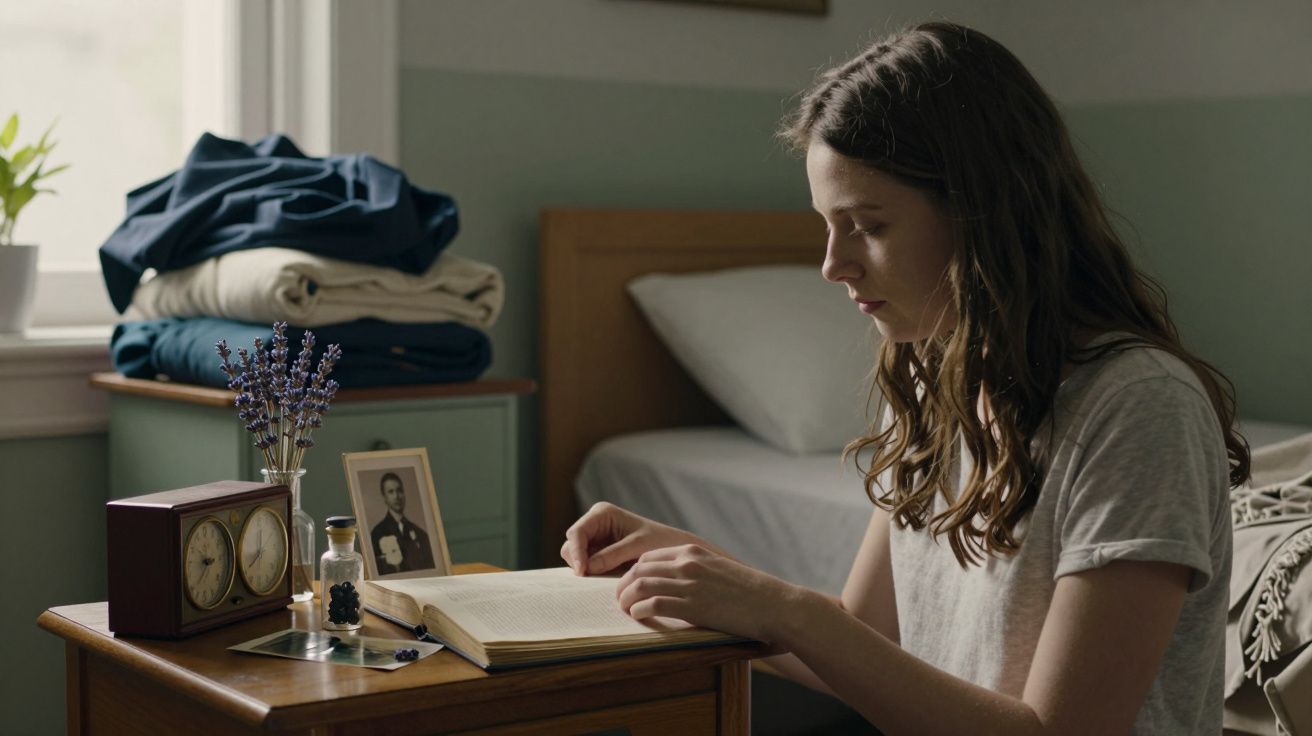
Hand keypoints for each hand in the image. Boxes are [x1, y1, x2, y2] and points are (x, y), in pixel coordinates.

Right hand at [561, 502, 701, 575]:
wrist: (674, 550)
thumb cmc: (660, 542)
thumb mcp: (637, 547)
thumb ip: (611, 555)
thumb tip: (586, 568)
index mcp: (602, 513)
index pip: (577, 533)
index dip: (577, 552)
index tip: (583, 572)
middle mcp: (594, 524)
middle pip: (571, 545)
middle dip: (580, 562)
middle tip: (596, 578)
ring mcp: (594, 540)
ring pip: (575, 558)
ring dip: (586, 569)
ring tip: (609, 575)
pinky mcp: (598, 554)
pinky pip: (585, 566)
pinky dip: (592, 574)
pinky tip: (608, 577)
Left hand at [614, 543, 803, 643]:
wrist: (773, 603)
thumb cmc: (749, 592)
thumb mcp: (719, 569)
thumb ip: (697, 570)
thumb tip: (677, 584)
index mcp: (693, 551)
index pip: (649, 556)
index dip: (634, 571)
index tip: (630, 584)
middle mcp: (687, 563)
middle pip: (639, 569)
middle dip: (624, 584)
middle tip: (620, 599)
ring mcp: (689, 584)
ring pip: (641, 585)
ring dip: (627, 598)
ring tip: (625, 609)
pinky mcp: (692, 605)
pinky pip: (653, 604)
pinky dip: (640, 610)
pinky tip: (639, 617)